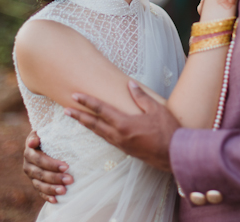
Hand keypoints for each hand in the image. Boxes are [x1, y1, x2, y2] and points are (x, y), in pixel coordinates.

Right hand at [23, 130, 73, 202]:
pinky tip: (56, 200)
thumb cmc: (48, 134)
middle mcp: (28, 165)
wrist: (45, 141)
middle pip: (40, 173)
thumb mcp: (44, 130)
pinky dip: (47, 196)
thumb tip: (33, 142)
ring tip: (64, 191)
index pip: (39, 159)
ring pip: (39, 184)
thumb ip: (38, 135)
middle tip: (70, 179)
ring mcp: (31, 176)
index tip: (67, 166)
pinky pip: (40, 192)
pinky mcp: (35, 183)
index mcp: (29, 152)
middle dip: (55, 177)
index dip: (52, 164)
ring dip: (52, 188)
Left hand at [64, 81, 178, 172]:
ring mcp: (121, 144)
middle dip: (79, 116)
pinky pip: (107, 139)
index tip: (75, 96)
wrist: (173, 155)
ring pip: (99, 133)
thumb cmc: (167, 131)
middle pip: (94, 124)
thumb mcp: (156, 109)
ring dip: (87, 125)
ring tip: (77, 118)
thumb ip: (140, 97)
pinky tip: (96, 130)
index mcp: (124, 123)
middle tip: (66, 110)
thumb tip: (129, 84)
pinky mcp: (125, 150)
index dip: (87, 102)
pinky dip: (98, 132)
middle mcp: (119, 135)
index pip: (101, 110)